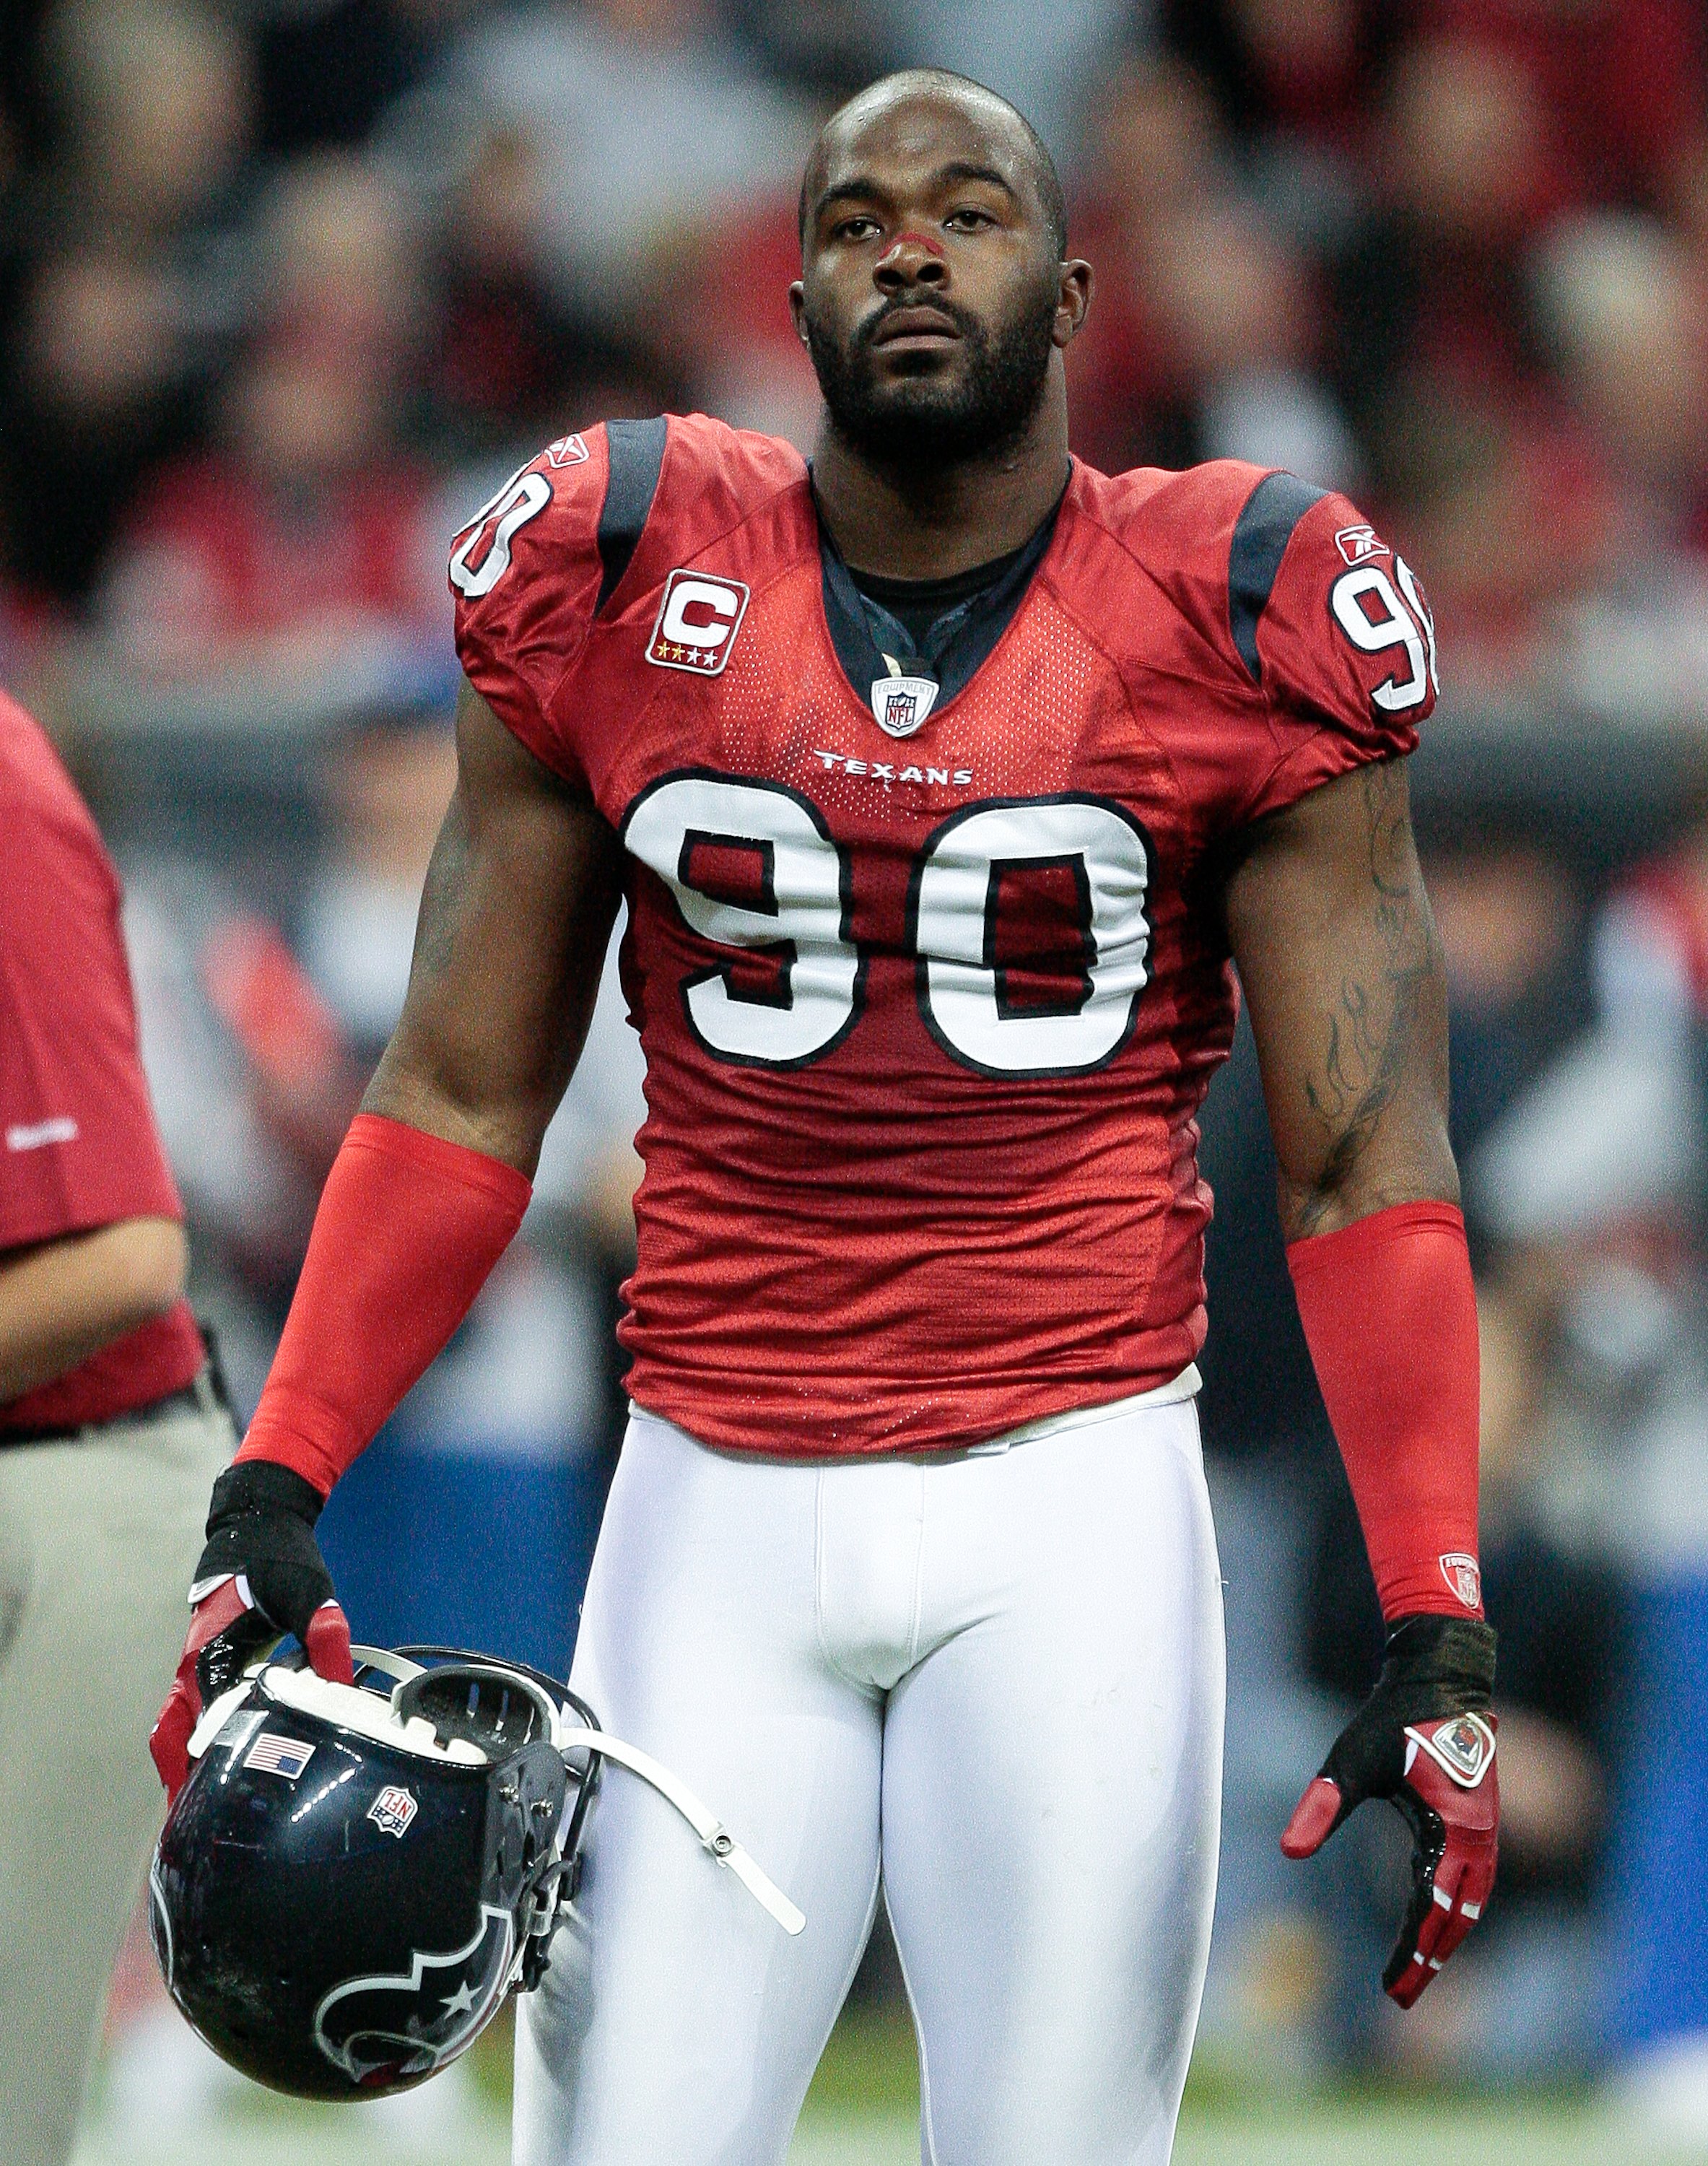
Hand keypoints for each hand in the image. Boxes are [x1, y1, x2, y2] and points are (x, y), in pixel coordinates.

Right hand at [150, 1460, 352, 1801]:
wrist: (257, 1521)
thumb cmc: (277, 1557)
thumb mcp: (307, 1592)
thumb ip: (323, 1633)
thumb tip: (341, 1681)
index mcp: (209, 1655)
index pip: (201, 1723)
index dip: (209, 1764)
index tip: (220, 1804)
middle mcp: (192, 1667)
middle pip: (170, 1736)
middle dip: (179, 1779)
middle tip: (199, 1825)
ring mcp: (194, 1667)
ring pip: (173, 1728)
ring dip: (184, 1765)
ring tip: (209, 1811)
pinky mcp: (208, 1666)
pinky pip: (189, 1715)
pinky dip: (196, 1744)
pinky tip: (226, 1765)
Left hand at [1282, 1613, 1497, 2007]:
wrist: (1438, 1675)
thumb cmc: (1392, 1717)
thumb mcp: (1351, 1761)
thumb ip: (1323, 1805)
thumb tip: (1288, 1850)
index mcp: (1452, 1831)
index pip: (1431, 1909)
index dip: (1410, 1952)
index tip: (1389, 1989)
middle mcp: (1477, 1838)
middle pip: (1458, 1917)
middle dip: (1430, 1959)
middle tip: (1400, 1997)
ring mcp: (1483, 1830)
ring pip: (1470, 1902)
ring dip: (1446, 1936)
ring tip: (1417, 1968)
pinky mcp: (1479, 1819)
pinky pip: (1471, 1879)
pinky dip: (1454, 1907)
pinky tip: (1430, 1917)